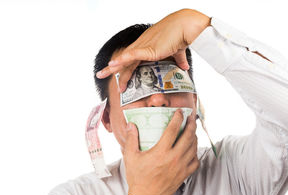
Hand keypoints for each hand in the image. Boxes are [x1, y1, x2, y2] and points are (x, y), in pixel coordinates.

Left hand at [96, 8, 210, 91]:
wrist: (186, 26)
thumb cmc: (183, 35)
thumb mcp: (177, 51)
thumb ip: (179, 60)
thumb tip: (184, 67)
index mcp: (147, 46)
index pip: (132, 59)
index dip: (124, 68)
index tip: (119, 77)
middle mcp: (142, 45)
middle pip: (124, 60)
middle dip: (112, 69)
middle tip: (101, 74)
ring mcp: (144, 47)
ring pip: (124, 59)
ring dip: (112, 68)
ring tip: (101, 74)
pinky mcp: (148, 49)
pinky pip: (131, 56)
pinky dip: (121, 60)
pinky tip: (112, 65)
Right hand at [124, 109, 198, 194]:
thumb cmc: (137, 179)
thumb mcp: (130, 157)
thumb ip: (131, 139)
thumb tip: (131, 125)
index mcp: (161, 152)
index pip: (173, 130)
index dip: (178, 118)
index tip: (179, 112)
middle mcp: (173, 158)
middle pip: (188, 136)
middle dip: (191, 124)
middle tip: (191, 117)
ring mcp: (181, 167)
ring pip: (194, 148)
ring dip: (195, 136)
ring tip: (192, 130)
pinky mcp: (184, 175)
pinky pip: (195, 161)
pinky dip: (195, 153)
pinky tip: (192, 149)